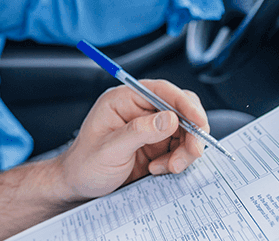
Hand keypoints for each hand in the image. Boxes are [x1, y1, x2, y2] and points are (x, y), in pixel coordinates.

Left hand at [55, 80, 207, 201]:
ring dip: (184, 150)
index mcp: (123, 100)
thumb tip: (170, 118)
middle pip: (180, 109)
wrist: (80, 187)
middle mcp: (139, 110)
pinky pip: (180, 148)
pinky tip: (160, 170)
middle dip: (191, 131)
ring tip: (167, 167)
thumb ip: (139, 132)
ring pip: (185, 131)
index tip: (198, 121)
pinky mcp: (157, 146)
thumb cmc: (85, 164)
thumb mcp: (109, 149)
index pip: (161, 91)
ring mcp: (150, 128)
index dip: (183, 103)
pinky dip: (178, 160)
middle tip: (192, 152)